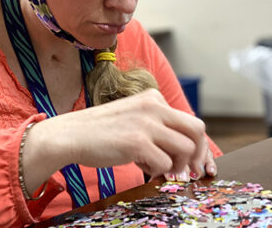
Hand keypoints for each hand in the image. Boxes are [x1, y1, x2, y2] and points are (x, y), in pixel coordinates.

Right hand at [23, 89, 206, 193]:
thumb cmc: (102, 130)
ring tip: (157, 168)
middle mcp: (154, 106)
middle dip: (199, 155)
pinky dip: (156, 172)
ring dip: (177, 166)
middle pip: (197, 130)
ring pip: (186, 149)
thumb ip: (157, 126)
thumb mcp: (134, 117)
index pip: (191, 121)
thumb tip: (184, 151)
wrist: (71, 134)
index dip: (198, 146)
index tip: (196, 164)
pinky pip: (164, 165)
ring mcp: (146, 123)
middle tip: (189, 171)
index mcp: (153, 98)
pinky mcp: (137, 141)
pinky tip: (140, 167)